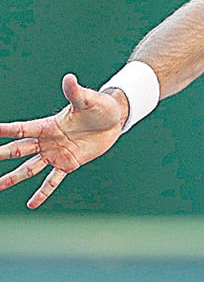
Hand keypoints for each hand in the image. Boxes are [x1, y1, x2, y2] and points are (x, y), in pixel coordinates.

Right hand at [0, 74, 126, 208]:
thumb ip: (75, 93)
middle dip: (2, 154)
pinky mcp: (69, 164)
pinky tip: (32, 203)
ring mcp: (56, 153)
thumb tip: (69, 78)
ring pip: (30, 168)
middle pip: (19, 150)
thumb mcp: (88, 100)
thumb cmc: (100, 107)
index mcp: (48, 125)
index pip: (22, 129)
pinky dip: (43, 191)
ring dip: (14, 177)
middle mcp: (48, 141)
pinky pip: (53, 180)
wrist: (114, 120)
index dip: (6, 130)